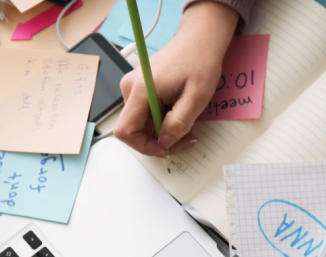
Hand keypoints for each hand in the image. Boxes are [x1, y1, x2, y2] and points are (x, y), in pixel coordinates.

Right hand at [113, 1, 238, 156]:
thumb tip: (164, 143)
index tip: (166, 148)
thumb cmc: (199, 61)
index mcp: (140, 90)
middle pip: (134, 130)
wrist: (200, 40)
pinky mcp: (141, 88)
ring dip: (163, 131)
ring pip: (142, 124)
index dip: (144, 146)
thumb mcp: (197, 97)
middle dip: (159, 140)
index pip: (125, 132)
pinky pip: (146, 114)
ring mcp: (134, 88)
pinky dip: (162, 120)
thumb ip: (179, 123)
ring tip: (186, 123)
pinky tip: (179, 113)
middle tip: (185, 138)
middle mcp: (130, 89)